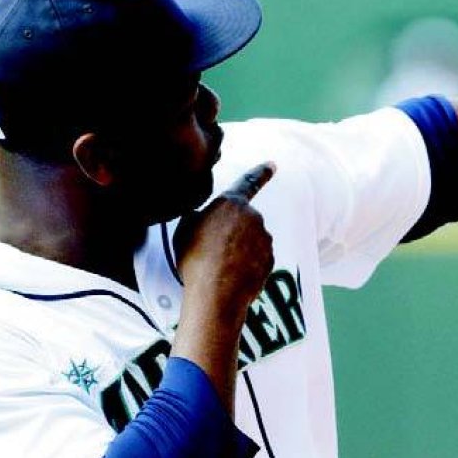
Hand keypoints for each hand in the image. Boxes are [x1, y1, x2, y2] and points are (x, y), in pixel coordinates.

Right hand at [174, 162, 275, 326]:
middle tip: (212, 252)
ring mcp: (264, 239)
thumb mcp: (184, 230)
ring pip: (251, 242)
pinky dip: (247, 266)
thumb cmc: (195, 259)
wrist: (214, 292)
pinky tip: (232, 276)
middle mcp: (253, 217)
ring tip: (220, 267)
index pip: (248, 183)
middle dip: (231, 234)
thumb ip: (198, 216)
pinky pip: (257, 259)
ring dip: (239, 251)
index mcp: (231, 203)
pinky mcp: (270, 259)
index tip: (273, 164)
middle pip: (242, 222)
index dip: (261, 172)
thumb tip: (202, 218)